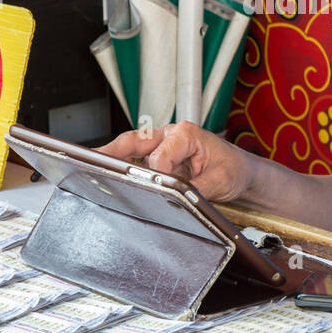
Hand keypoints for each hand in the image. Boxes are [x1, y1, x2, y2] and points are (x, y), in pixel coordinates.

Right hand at [93, 121, 252, 202]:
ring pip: (130, 151)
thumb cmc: (233, 169)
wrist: (242, 174)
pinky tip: (108, 179)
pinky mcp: (157, 160)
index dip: (154, 173)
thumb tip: (177, 198)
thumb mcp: (221, 181)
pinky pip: (135, 163)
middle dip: (111, 152)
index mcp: (186, 134)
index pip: (160, 154)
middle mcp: (170, 136)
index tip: (151, 187)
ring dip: (112, 161)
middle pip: (134, 142)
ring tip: (89, 170)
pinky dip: (121, 170)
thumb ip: (197, 189)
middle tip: (90, 161)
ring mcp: (161, 147)